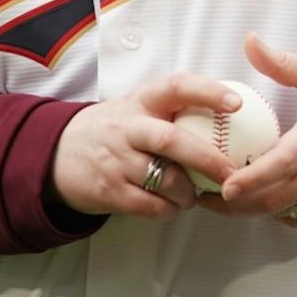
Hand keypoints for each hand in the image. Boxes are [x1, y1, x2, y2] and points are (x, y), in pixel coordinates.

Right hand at [51, 74, 244, 219]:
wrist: (59, 152)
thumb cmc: (117, 128)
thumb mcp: (140, 106)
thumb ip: (176, 107)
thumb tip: (234, 113)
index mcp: (142, 100)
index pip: (176, 87)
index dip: (208, 92)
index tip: (236, 102)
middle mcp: (129, 127)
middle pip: (172, 140)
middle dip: (207, 159)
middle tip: (231, 173)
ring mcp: (117, 160)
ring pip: (164, 179)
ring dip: (188, 192)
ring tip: (194, 195)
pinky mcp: (110, 190)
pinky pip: (149, 206)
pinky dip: (169, 210)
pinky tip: (173, 206)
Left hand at [208, 33, 296, 226]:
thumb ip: (281, 62)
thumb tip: (248, 40)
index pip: (284, 162)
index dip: (252, 178)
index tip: (224, 187)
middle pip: (279, 196)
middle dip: (240, 204)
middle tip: (209, 198)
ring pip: (290, 211)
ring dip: (258, 210)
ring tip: (230, 202)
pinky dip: (283, 215)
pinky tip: (266, 203)